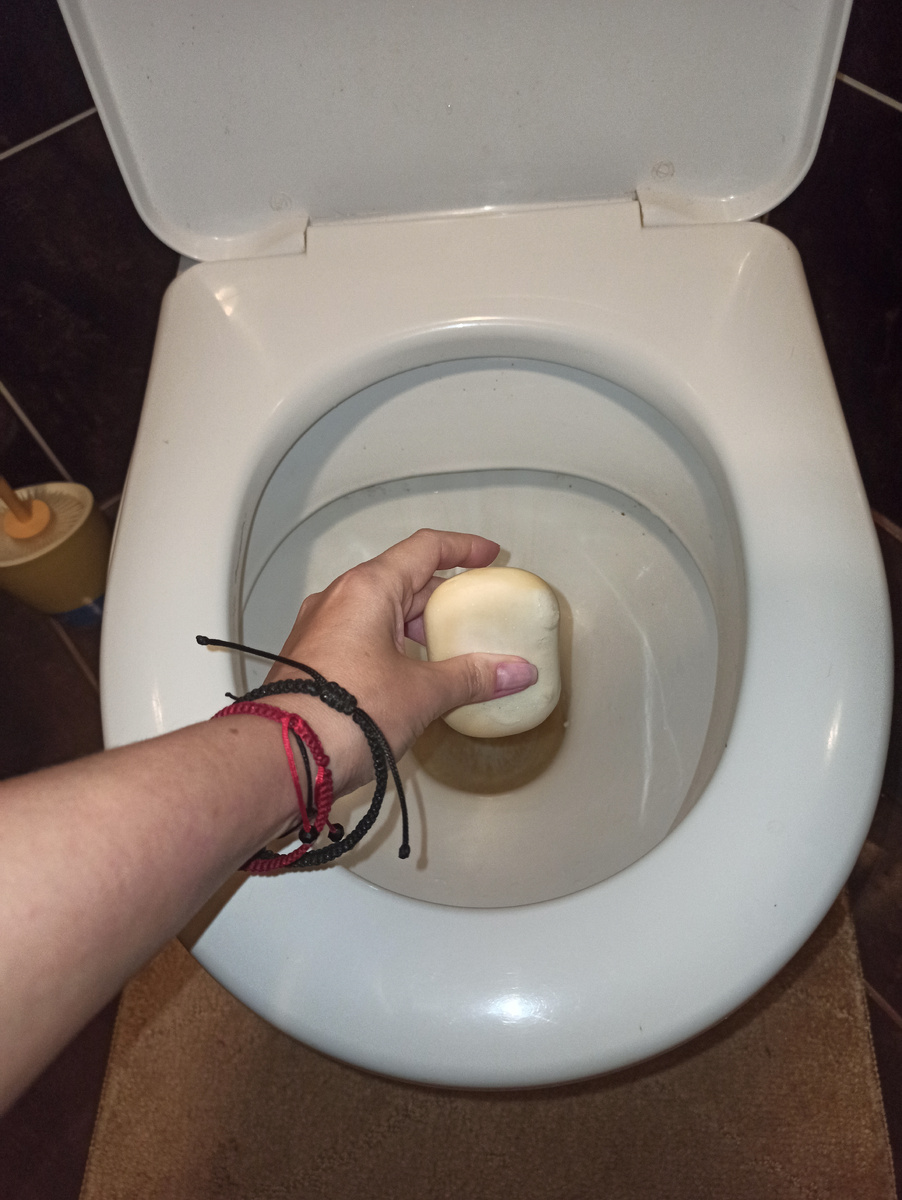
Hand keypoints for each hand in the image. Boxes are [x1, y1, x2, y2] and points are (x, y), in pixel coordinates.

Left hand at [264, 529, 537, 793]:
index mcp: (368, 589)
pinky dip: (391, 647)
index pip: (423, 549)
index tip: (487, 555)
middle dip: (441, 598)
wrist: (283, 759)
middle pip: (401, 580)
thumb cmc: (343, 715)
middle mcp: (338, 600)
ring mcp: (319, 630)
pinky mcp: (310, 661)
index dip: (461, 548)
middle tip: (473, 616)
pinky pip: (359, 638)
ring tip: (446, 655)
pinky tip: (409, 678)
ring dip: (414, 627)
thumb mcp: (423, 693)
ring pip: (379, 612)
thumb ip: (472, 677)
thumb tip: (514, 671)